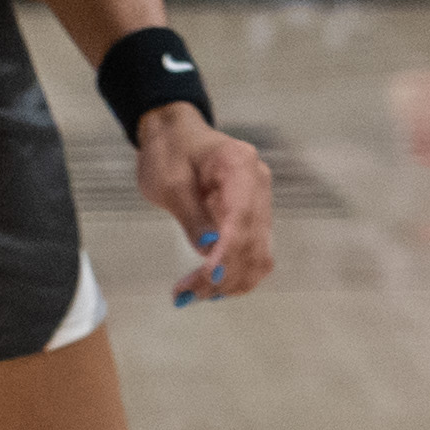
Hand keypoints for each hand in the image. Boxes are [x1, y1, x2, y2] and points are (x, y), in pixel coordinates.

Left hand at [135, 104, 274, 303]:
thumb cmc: (169, 152)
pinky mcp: (253, 217)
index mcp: (239, 166)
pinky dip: (236, 273)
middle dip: (224, 275)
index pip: (241, 219)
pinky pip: (253, 252)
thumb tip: (210, 251)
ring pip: (260, 254)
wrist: (176, 134)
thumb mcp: (170, 183)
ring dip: (232, 281)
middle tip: (186, 295)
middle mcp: (259, 184)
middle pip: (254, 242)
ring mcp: (260, 201)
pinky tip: (211, 284)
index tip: (206, 279)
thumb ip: (193, 216)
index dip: (228, 254)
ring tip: (195, 294)